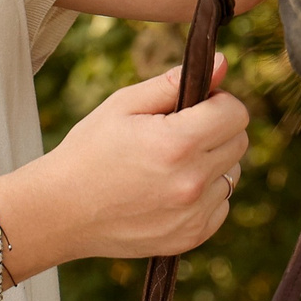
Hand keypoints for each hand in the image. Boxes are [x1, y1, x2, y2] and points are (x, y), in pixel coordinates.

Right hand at [3, 54, 250, 265]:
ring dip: (213, 163)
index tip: (196, 104)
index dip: (218, 101)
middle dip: (217, 129)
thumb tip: (222, 62)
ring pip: (232, 174)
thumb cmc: (89, 151)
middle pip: (240, 142)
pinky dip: (205, 194)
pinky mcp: (190, 237)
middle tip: (181, 131)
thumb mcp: (123, 105)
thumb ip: (174, 83)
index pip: (235, 113)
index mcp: (177, 142)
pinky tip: (171, 189)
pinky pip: (221, 205)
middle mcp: (192, 181)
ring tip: (172, 163)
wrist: (61, 211)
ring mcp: (193, 214)